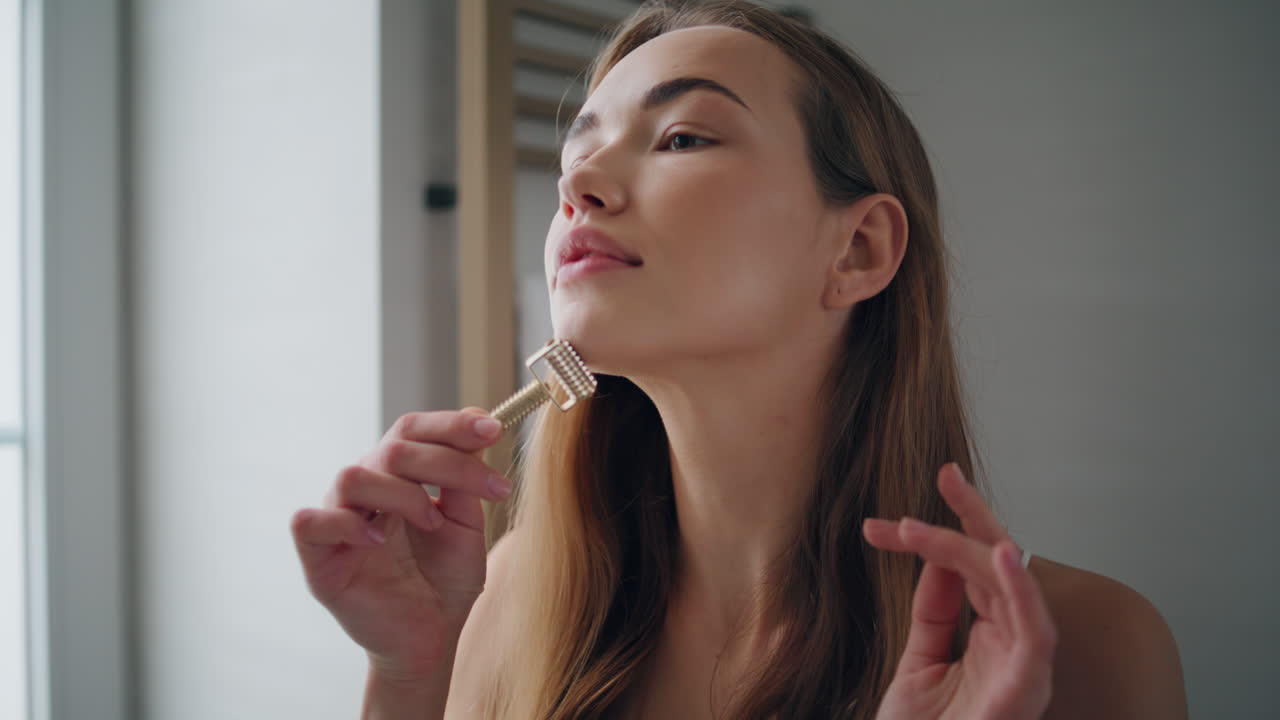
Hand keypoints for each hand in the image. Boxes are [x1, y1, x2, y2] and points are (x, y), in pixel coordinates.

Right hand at [290, 408, 511, 676]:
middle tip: (490, 488)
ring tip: (433, 523)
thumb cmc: (445, 580)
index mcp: (398, 477)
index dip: (450, 424)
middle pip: (392, 448)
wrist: (432, 637)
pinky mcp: (318, 558)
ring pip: (352, 476)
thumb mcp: (466, 524)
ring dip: (402, 494)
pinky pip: (308, 521)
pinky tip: (378, 542)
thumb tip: (477, 422)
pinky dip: (345, 525)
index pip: (413, 431)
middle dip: (446, 461)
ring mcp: (339, 520)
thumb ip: (464, 480)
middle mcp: (366, 490)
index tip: (492, 430)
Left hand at [862, 463, 1056, 719]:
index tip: (911, 503)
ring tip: (933, 516)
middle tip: (944, 474)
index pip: (977, 571)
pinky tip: (1000, 553)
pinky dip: (1019, 589)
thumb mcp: (920, 664)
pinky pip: (1033, 631)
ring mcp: (1024, 667)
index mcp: (994, 641)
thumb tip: (936, 560)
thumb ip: (934, 613)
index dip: (949, 532)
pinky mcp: (1026, 687)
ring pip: (1011, 586)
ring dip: (973, 546)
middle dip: (973, 516)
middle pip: (1001, 567)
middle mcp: (1015, 648)